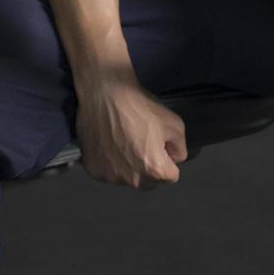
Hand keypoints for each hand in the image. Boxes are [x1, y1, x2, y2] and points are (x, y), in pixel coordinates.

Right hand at [75, 73, 187, 189]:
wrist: (104, 93)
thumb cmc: (139, 106)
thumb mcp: (175, 123)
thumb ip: (180, 148)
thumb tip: (173, 158)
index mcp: (154, 170)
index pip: (170, 177)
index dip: (167, 159)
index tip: (158, 144)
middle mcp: (133, 180)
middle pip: (148, 181)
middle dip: (148, 167)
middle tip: (140, 142)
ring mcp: (111, 177)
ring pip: (126, 178)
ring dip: (127, 166)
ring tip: (121, 141)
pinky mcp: (93, 170)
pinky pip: (107, 173)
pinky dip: (109, 163)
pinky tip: (108, 144)